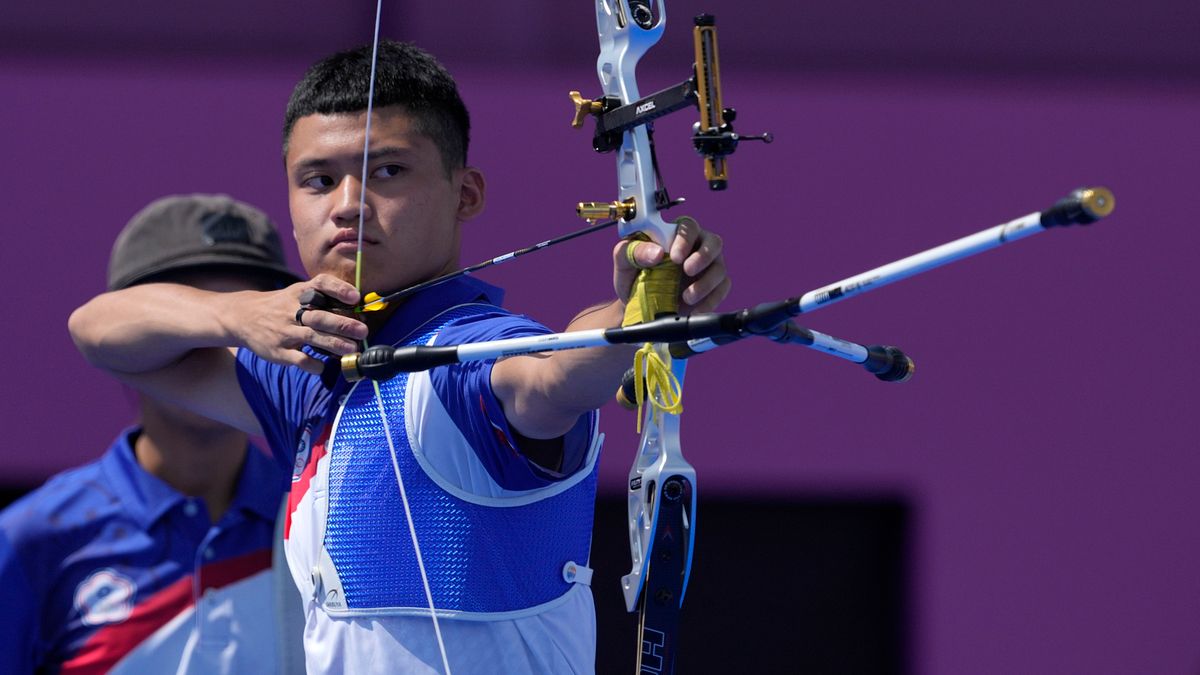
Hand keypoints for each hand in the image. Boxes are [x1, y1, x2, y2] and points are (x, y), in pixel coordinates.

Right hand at [227, 273, 367, 374]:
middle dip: (343, 324)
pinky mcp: (278, 351)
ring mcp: (284, 332)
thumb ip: (322, 298)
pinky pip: (298, 359)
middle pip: (320, 316)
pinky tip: (324, 367)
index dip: (339, 289)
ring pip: (312, 337)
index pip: (320, 284)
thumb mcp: (296, 294)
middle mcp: (292, 310)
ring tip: (353, 349)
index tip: (355, 297)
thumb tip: (358, 307)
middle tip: (363, 330)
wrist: (243, 318)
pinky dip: (313, 364)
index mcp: (299, 293)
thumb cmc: (281, 306)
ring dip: (334, 344)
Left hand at [613, 216, 730, 314]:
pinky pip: (721, 290)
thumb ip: (634, 251)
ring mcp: (708, 267)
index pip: (688, 226)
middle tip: (687, 271)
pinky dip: (710, 301)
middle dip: (703, 256)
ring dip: (706, 283)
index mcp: (675, 234)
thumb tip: (657, 252)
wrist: (637, 305)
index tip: (675, 257)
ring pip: (720, 268)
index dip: (685, 239)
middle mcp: (697, 247)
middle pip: (714, 242)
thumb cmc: (633, 276)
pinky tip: (694, 309)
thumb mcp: (624, 261)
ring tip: (686, 297)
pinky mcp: (714, 288)